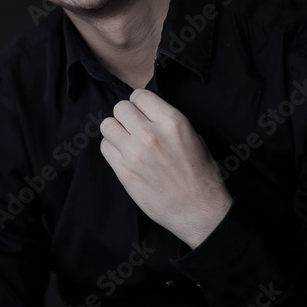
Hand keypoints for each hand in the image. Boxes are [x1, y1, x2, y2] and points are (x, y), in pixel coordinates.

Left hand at [99, 88, 232, 248]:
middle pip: (120, 107)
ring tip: (127, 140)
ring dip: (116, 130)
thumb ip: (166, 121)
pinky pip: (105, 147)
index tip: (143, 112)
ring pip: (107, 125)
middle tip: (135, 127)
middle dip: (127, 115)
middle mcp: (151, 134)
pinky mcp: (124, 172)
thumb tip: (146, 112)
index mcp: (172, 122)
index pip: (139, 95)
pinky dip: (112, 148)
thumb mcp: (193, 136)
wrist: (200, 210)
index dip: (140, 103)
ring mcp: (135, 153)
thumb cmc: (202, 174)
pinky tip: (124, 155)